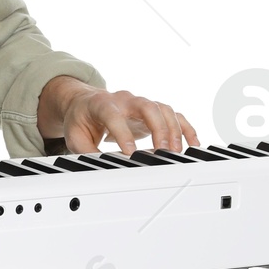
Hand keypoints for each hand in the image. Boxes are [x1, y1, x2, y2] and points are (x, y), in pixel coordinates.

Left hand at [38, 77, 199, 154]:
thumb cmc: (81, 120)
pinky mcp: (152, 111)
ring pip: (163, 109)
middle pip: (147, 106)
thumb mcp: (75, 137)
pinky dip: (185, 128)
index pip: (114, 115)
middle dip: (157, 128)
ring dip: (173, 130)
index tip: (130, 153)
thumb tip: (102, 169)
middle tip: (161, 151)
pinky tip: (193, 143)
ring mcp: (140, 103)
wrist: (85, 103)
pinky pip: (173, 115)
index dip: (123, 133)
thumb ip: (87, 152)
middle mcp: (125, 100)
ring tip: (176, 152)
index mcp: (102, 104)